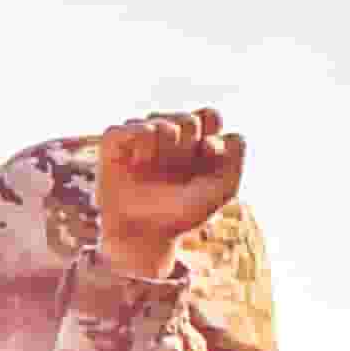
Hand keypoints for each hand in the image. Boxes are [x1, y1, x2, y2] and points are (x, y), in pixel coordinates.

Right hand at [90, 109, 242, 279]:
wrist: (145, 234)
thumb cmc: (183, 214)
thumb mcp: (222, 190)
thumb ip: (236, 159)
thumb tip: (228, 133)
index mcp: (194, 146)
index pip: (209, 115)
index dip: (211, 128)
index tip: (208, 152)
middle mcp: (168, 140)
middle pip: (186, 117)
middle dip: (187, 137)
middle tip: (179, 164)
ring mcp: (140, 141)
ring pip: (156, 117)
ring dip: (164, 138)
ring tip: (156, 163)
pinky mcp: (113, 146)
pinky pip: (125, 126)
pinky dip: (137, 137)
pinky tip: (140, 159)